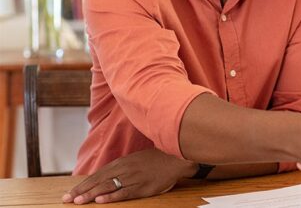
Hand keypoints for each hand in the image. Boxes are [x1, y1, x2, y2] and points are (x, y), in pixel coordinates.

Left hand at [62, 148, 195, 203]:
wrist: (176, 158)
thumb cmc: (156, 159)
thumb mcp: (135, 159)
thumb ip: (120, 167)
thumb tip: (104, 177)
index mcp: (121, 162)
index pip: (97, 175)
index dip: (82, 184)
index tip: (69, 193)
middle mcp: (124, 169)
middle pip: (98, 181)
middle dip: (81, 190)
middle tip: (67, 199)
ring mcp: (133, 178)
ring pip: (108, 187)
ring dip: (91, 194)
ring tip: (78, 201)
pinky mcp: (143, 187)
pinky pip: (124, 192)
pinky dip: (112, 196)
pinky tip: (100, 200)